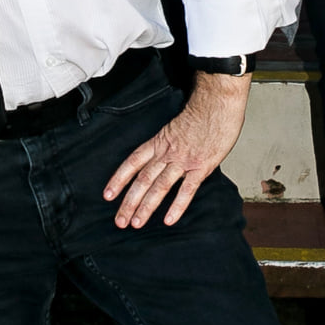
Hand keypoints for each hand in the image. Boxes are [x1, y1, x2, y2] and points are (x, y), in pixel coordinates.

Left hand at [103, 72, 249, 229]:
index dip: (119, 179)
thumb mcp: (177, 125)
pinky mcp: (201, 166)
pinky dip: (177, 206)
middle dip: (129, 202)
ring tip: (136, 223)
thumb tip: (165, 158)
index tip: (108, 195)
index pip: (133, 162)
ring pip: (159, 186)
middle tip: (120, 221)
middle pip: (142, 179)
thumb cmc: (201, 110)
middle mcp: (167, 152)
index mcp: (160, 141)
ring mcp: (183, 160)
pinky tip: (169, 220)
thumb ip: (169, 143)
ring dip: (146, 206)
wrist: (217, 100)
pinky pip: (187, 189)